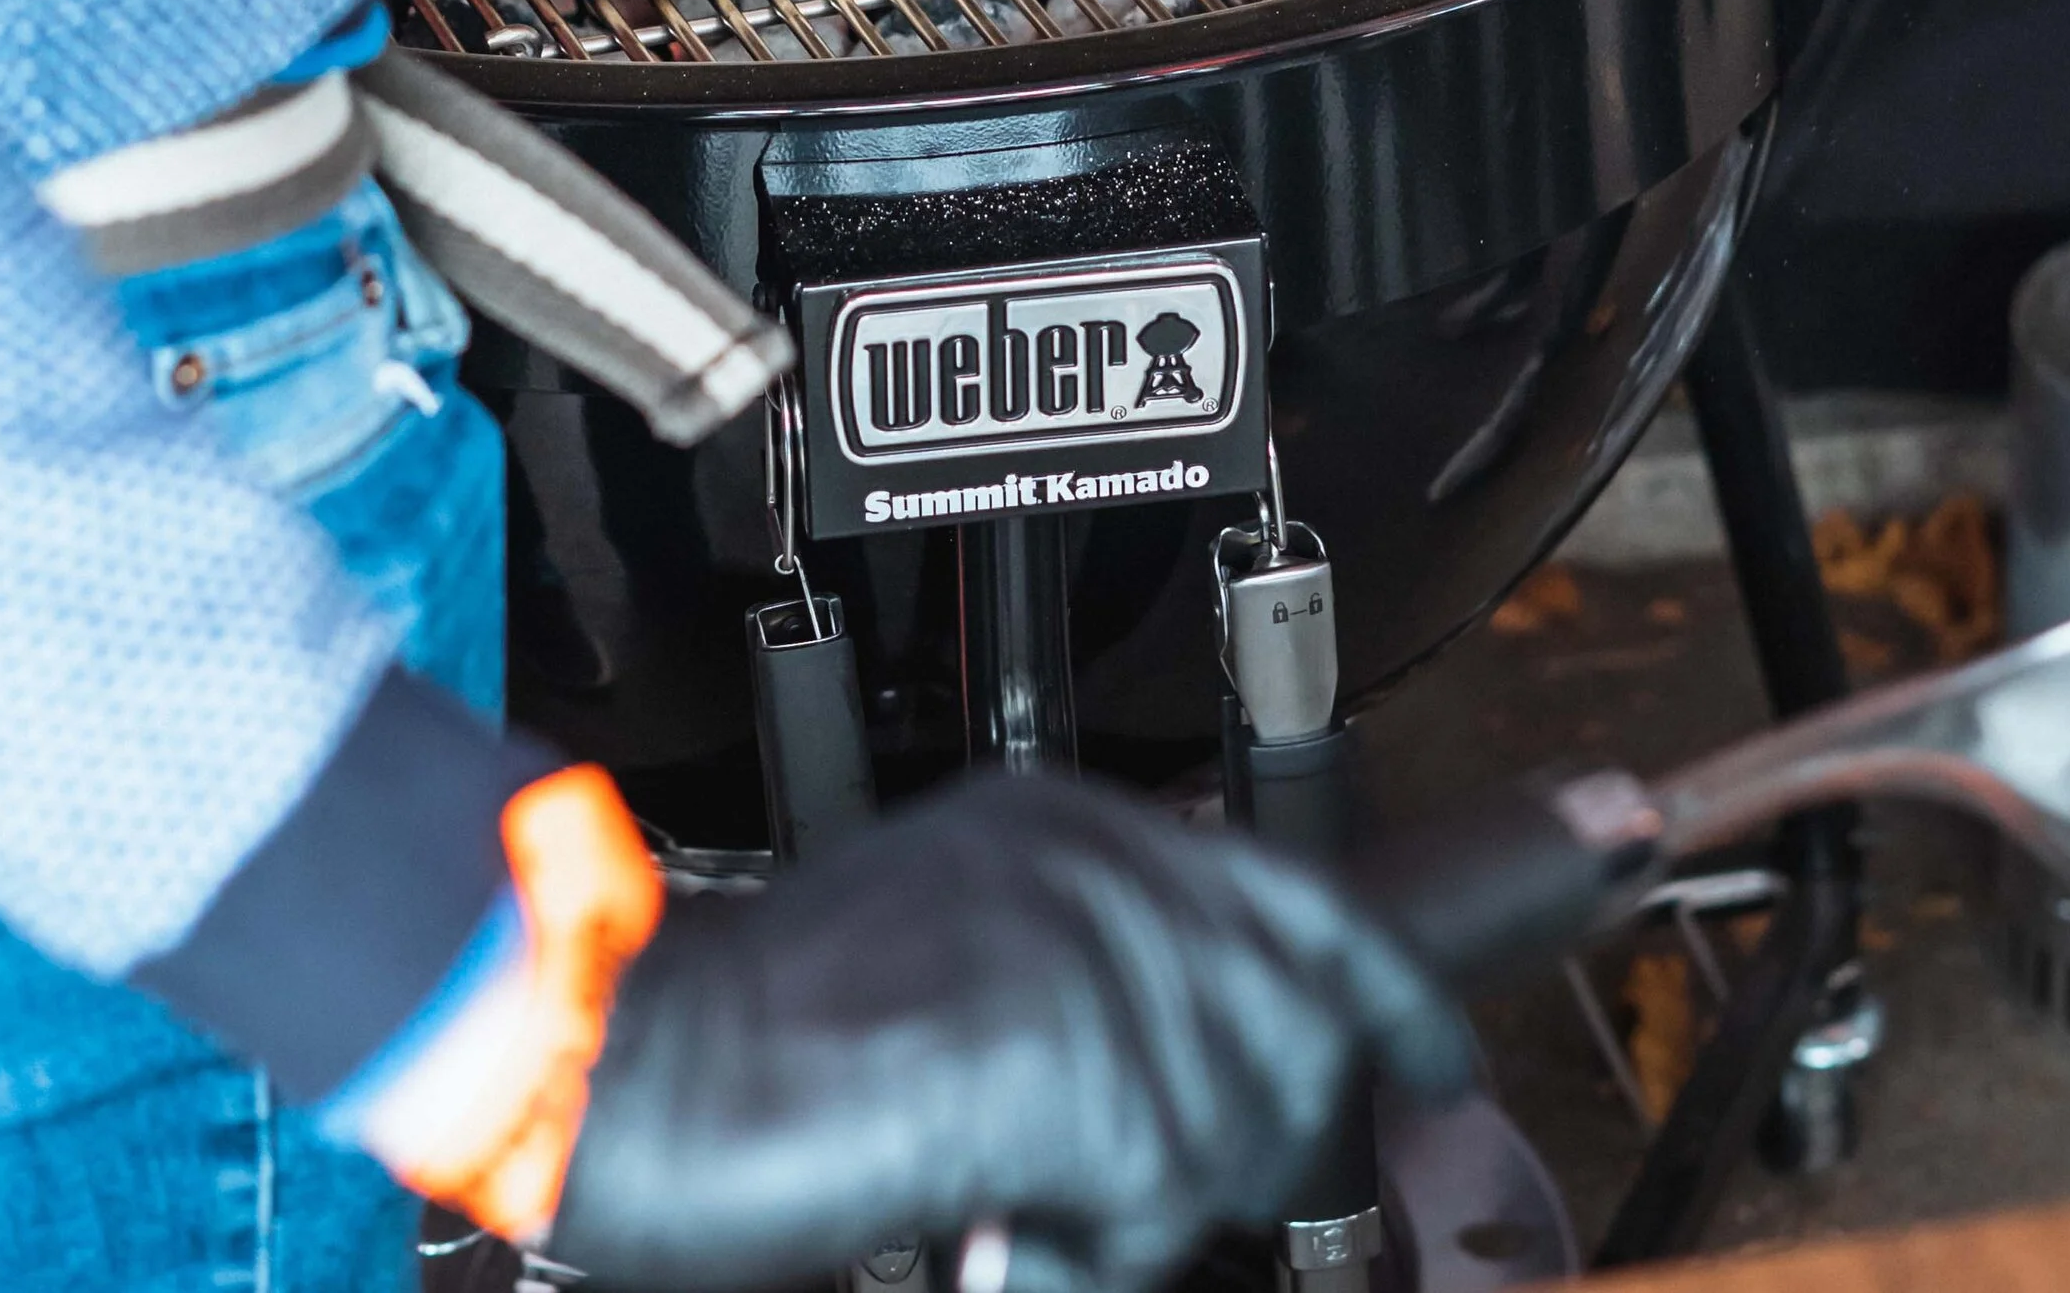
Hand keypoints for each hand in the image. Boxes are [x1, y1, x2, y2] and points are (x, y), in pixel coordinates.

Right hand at [550, 767, 1469, 1292]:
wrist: (633, 1052)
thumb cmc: (762, 1032)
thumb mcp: (951, 947)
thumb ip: (1076, 968)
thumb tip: (1204, 1055)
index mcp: (1060, 825)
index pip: (1292, 890)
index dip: (1383, 986)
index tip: (1437, 1052)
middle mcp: (1089, 862)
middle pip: (1297, 1012)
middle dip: (1253, 1135)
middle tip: (1130, 1197)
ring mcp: (1082, 950)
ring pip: (1240, 1116)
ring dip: (1149, 1203)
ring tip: (1031, 1205)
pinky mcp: (1065, 1058)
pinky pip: (1163, 1190)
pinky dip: (1093, 1244)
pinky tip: (1009, 1226)